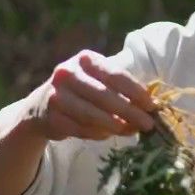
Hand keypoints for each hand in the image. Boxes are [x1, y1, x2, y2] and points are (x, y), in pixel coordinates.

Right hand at [26, 50, 156, 142]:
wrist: (42, 106)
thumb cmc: (82, 91)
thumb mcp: (99, 81)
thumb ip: (121, 90)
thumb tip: (151, 108)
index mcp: (85, 59)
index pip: (115, 75)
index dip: (136, 91)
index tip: (151, 105)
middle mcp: (68, 73)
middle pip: (104, 95)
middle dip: (129, 111)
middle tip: (148, 124)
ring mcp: (56, 95)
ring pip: (92, 114)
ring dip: (115, 125)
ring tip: (131, 131)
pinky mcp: (51, 118)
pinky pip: (80, 129)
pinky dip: (97, 134)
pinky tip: (108, 134)